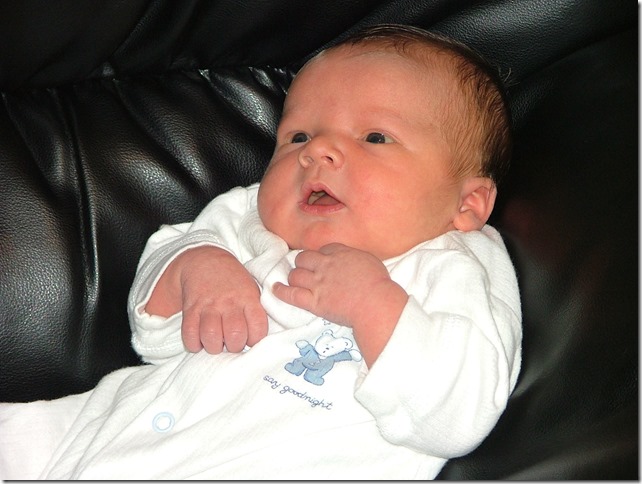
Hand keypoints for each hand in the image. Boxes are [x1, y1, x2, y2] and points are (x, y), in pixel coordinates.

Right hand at [146, 246, 266, 353]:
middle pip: (235, 335)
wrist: (206, 261)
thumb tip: (258, 340)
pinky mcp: (191, 308)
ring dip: (214, 346)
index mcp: (248, 298)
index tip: (250, 340)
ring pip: (211, 336)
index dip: (255, 340)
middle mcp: (229, 302)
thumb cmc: (233, 283)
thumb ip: (256, 312)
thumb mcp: (251, 290)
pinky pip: (189, 333)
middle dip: (234, 346)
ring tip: (216, 342)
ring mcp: (209, 305)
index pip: (258, 327)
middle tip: (231, 342)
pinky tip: (200, 340)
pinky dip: (194, 343)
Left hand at [272, 243, 407, 365]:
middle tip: (306, 270)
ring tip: (296, 280)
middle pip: (304, 258)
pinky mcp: (314, 302)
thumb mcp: (370, 260)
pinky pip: (291, 294)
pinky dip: (281, 291)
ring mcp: (317, 283)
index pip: (323, 249)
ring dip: (295, 277)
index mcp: (340, 252)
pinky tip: (275, 288)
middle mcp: (325, 265)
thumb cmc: (379, 284)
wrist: (375, 304)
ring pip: (295, 274)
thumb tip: (350, 259)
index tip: (323, 261)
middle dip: (303, 263)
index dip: (321, 255)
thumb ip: (355, 257)